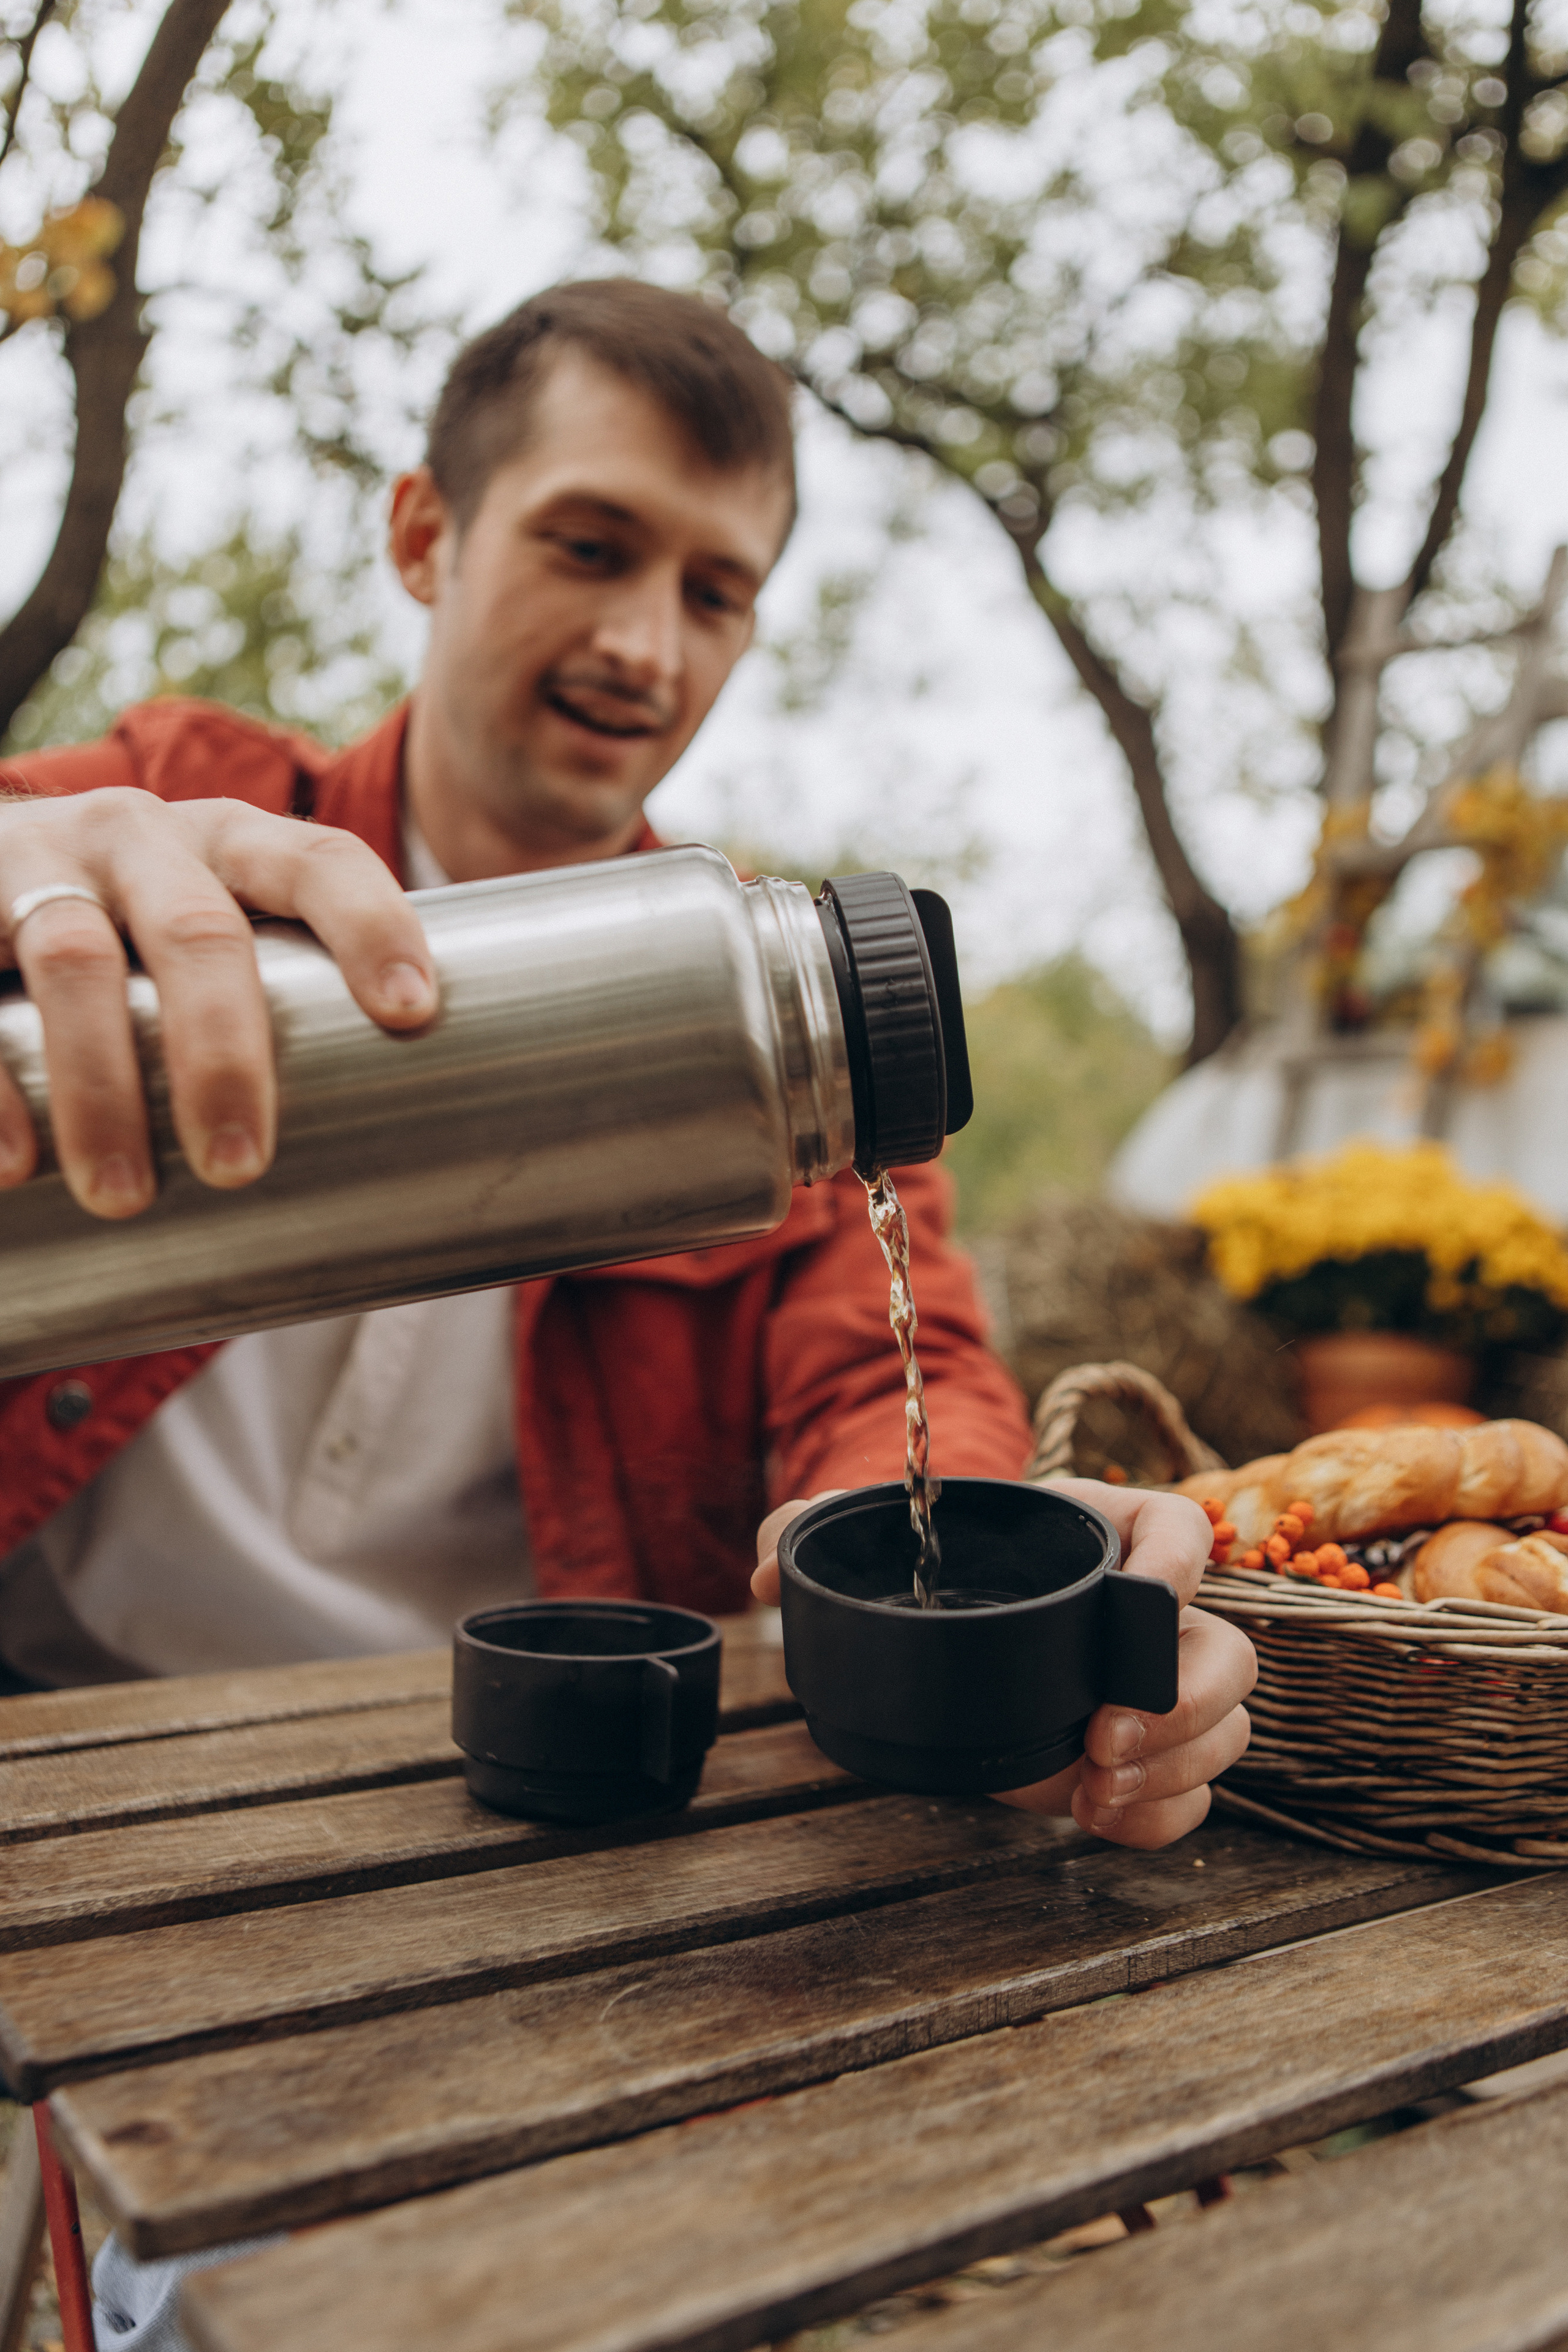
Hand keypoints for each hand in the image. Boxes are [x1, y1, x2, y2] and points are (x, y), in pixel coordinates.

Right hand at [0, 791, 436, 1216]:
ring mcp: (38, 859)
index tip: (411, 1012)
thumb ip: (278, 993)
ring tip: (123, 1196)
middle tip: (238, 1166)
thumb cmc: (129, 931)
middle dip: (222, 1052)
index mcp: (228, 841)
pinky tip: (15, 1164)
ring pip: (75, 961)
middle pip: (198, 932)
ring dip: (101, 1087)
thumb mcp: (206, 925)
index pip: (319, 861)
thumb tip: (398, 1146)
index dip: (371, 924)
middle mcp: (139, 836)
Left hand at [752, 1480, 1255, 1851]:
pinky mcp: (1141, 1762)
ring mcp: (1152, 1694)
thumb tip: (769, 1566)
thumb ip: (813, 1532)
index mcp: (1101, 1536)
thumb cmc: (924, 1575)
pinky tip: (1102, 1818)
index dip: (1179, 1559)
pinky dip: (1163, 1815)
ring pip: (1224, 1726)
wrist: (940, 1646)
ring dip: (1177, 1765)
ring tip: (1095, 1791)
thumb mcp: (869, 1542)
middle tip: (1103, 1740)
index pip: (1178, 1525)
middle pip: (1222, 1646)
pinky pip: (1194, 1795)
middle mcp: (1145, 1617)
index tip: (1145, 1599)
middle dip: (1181, 1700)